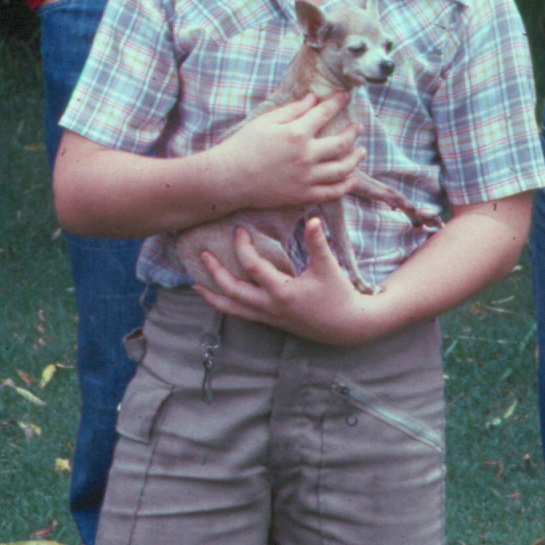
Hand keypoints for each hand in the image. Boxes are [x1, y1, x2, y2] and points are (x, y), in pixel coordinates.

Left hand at [195, 217, 387, 346]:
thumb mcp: (328, 267)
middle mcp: (270, 307)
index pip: (252, 267)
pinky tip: (220, 297)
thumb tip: (313, 218)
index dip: (242, 246)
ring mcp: (269, 317)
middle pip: (232, 290)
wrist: (348, 326)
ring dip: (214, 295)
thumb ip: (317, 243)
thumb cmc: (338, 295)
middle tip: (203, 254)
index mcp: (282, 291)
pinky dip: (227, 305)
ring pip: (233, 309)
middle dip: (215, 272)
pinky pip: (242, 315)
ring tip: (196, 285)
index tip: (238, 229)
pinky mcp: (272, 322)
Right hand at [207, 92, 360, 207]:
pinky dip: (345, 186)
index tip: (346, 96)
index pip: (325, 113)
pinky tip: (351, 179)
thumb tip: (313, 99)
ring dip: (356, 158)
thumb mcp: (266, 121)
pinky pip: (332, 192)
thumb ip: (292, 110)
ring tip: (362, 151)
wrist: (230, 178)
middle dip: (353, 132)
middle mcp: (307, 155)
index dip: (338, 102)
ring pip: (342, 168)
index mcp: (297, 133)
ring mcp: (307, 177)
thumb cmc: (244, 145)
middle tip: (358, 127)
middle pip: (341, 142)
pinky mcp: (303, 195)